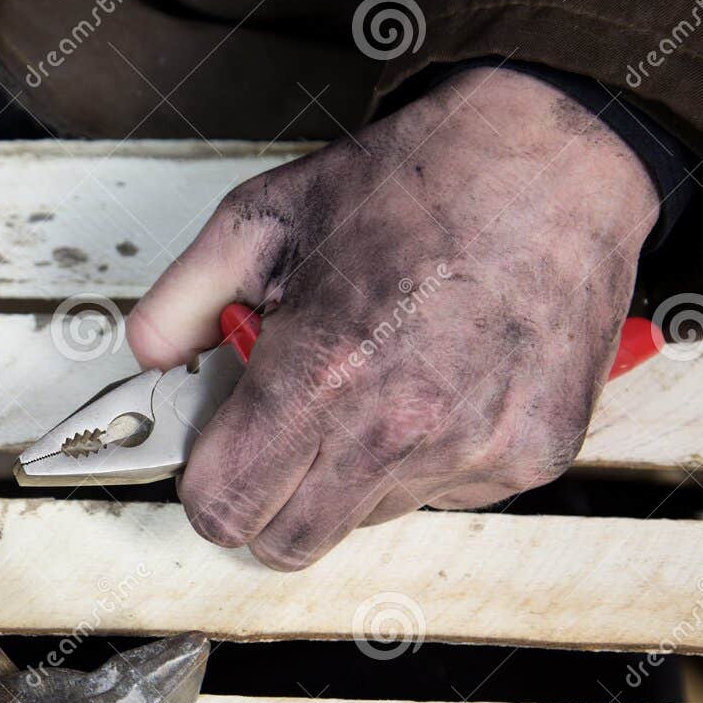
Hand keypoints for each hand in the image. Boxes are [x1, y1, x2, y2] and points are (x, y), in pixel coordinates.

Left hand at [128, 68, 658, 569]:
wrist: (553, 159)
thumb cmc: (413, 182)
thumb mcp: (261, 220)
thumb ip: (181, 301)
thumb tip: (149, 359)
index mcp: (321, 373)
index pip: (223, 506)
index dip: (205, 484)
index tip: (214, 459)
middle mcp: (399, 428)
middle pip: (286, 543)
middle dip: (265, 498)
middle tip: (278, 435)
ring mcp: (471, 451)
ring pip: (365, 520)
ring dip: (349, 474)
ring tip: (373, 383)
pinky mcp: (529, 457)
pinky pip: (442, 496)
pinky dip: (425, 459)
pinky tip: (438, 384)